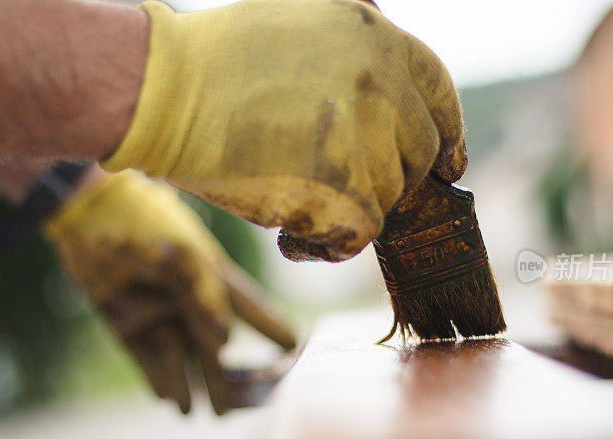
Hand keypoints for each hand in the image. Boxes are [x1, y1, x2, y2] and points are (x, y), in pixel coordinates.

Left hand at [46, 168, 296, 413]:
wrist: (87, 216)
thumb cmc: (143, 225)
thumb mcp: (182, 253)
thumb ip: (205, 296)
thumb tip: (224, 341)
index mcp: (208, 279)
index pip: (247, 305)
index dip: (269, 324)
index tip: (294, 344)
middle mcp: (186, 302)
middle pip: (213, 348)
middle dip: (227, 378)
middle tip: (239, 406)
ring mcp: (157, 316)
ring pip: (183, 361)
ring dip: (196, 386)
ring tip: (214, 413)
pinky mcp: (127, 330)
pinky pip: (147, 363)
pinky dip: (161, 381)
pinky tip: (173, 402)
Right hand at [101, 0, 466, 261]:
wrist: (165, 91)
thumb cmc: (217, 61)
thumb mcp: (301, 19)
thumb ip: (355, 50)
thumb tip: (394, 92)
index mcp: (376, 35)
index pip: (439, 94)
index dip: (446, 133)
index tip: (446, 163)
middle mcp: (381, 80)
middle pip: (419, 154)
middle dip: (388, 178)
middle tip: (341, 189)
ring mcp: (365, 132)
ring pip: (390, 197)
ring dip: (350, 210)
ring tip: (296, 202)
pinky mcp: (343, 184)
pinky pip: (362, 231)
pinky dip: (331, 243)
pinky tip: (291, 235)